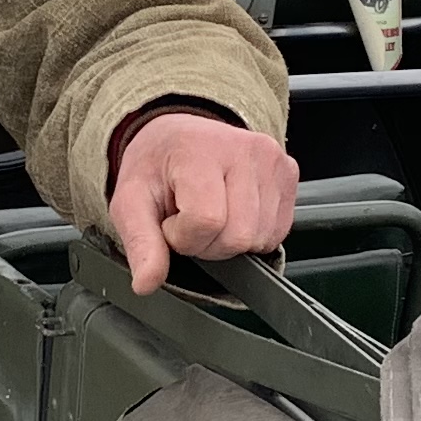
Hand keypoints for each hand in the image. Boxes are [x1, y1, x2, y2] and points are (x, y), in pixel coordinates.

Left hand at [107, 111, 301, 297]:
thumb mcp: (131, 202)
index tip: (171, 222)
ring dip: (231, 240)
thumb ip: (140, 243)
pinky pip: (277, 232)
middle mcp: (243, 149)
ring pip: (260, 238)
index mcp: (200, 150)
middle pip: (238, 236)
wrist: (177, 137)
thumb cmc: (157, 167)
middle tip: (191, 221)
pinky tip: (233, 213)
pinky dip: (252, 234)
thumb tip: (146, 283)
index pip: (206, 221)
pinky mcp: (289, 172)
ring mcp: (272, 159)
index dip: (183, 237)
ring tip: (211, 214)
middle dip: (208, 243)